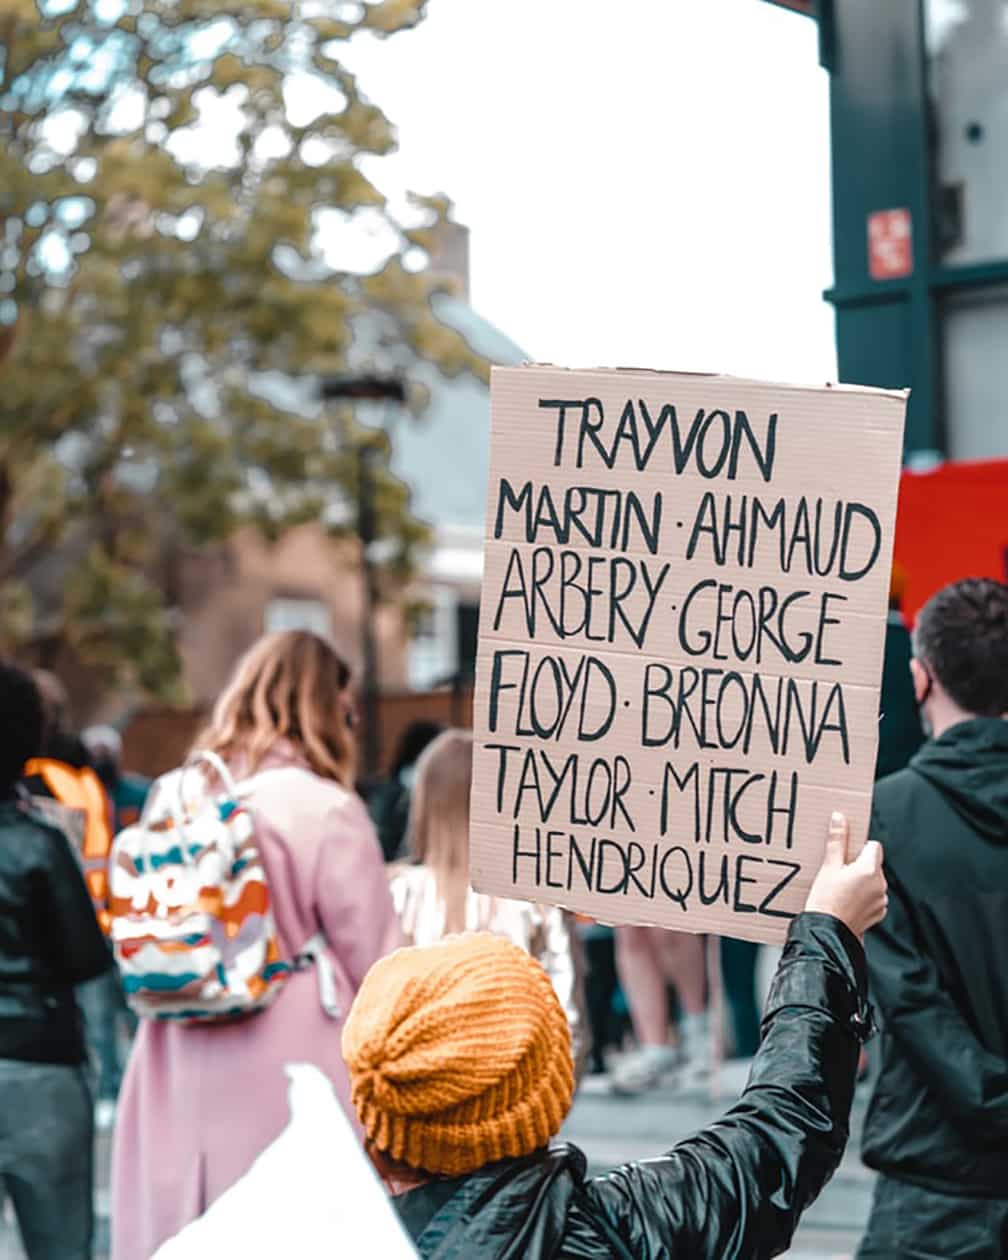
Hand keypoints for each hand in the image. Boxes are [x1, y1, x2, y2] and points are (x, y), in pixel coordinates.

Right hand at [804, 812, 887, 939]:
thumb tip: (840, 818)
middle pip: (873, 863)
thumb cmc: (825, 900)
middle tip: (838, 873)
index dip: (859, 848)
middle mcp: (880, 884)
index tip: (845, 855)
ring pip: (873, 880)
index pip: (873, 846)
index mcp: (870, 870)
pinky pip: (874, 896)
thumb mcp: (828, 866)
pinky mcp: (878, 912)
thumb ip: (837, 840)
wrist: (827, 932)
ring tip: (841, 888)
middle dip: (858, 865)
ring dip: (861, 881)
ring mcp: (881, 900)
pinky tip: (847, 900)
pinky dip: (863, 896)